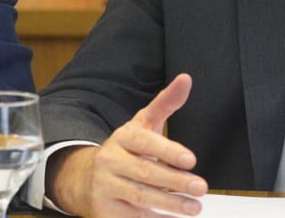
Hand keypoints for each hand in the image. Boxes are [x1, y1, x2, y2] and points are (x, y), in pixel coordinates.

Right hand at [48, 74, 206, 216]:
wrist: (84, 178)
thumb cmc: (125, 149)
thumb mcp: (143, 124)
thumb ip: (165, 104)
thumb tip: (185, 79)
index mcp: (123, 137)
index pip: (144, 142)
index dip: (168, 150)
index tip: (191, 159)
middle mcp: (111, 161)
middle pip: (145, 172)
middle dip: (175, 181)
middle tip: (200, 187)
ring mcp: (106, 187)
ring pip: (140, 197)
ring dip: (170, 204)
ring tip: (194, 207)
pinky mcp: (104, 211)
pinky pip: (132, 217)